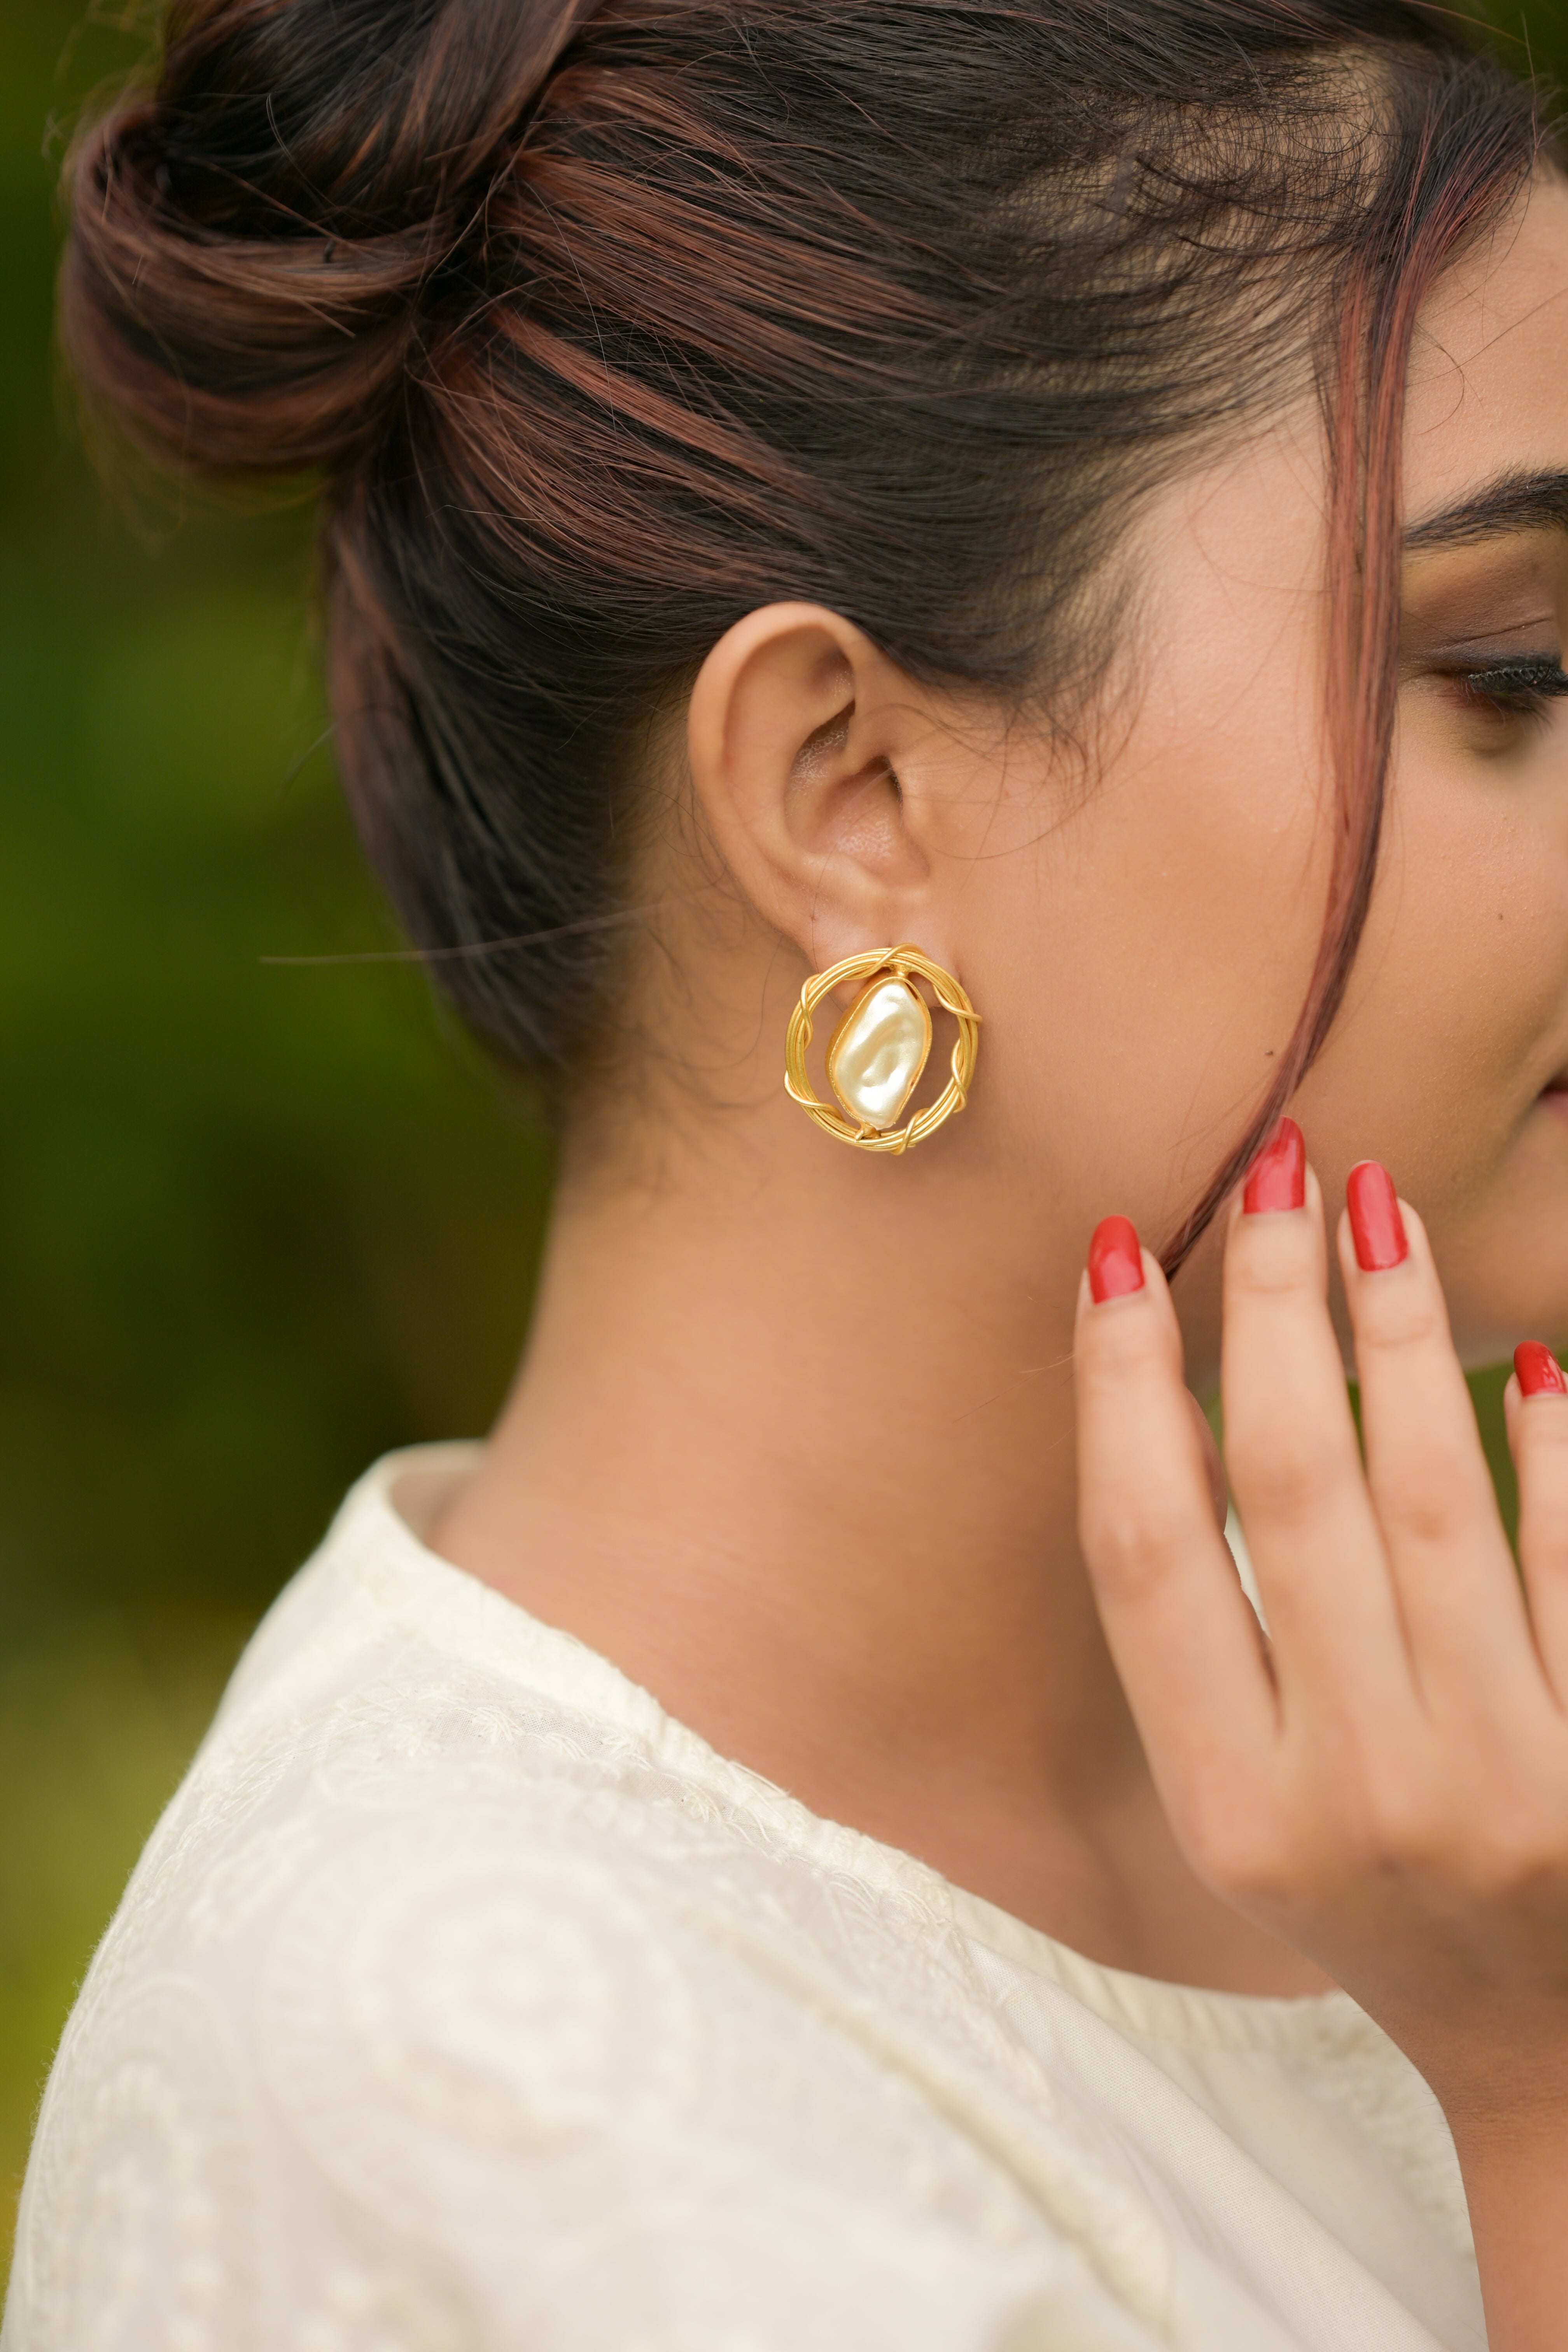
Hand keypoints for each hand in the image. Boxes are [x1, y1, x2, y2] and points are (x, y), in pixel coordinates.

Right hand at [1073, 1130, 1567, 2351]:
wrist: (1543, 2051)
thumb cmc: (1363, 1894)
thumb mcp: (1243, 1803)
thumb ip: (1206, 1633)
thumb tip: (1175, 1398)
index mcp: (1229, 1806)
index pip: (1147, 1553)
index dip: (1124, 1390)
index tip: (1122, 1253)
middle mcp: (1353, 1793)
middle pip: (1291, 1494)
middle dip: (1278, 1311)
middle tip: (1279, 1167)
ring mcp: (1497, 1783)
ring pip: (1433, 1502)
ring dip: (1399, 1335)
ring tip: (1378, 1207)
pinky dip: (1546, 1455)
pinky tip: (1525, 1356)